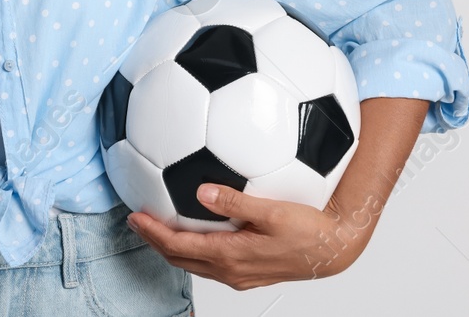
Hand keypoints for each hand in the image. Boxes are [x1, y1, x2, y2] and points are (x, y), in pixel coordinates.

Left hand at [127, 184, 370, 289]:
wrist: (333, 250)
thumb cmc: (308, 230)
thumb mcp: (272, 210)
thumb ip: (234, 201)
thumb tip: (202, 191)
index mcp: (230, 255)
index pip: (177, 246)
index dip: (152, 232)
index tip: (135, 216)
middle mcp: (230, 271)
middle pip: (179, 258)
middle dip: (154, 241)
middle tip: (137, 221)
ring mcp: (239, 276)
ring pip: (194, 264)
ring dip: (172, 247)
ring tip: (158, 227)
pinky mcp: (248, 274)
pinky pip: (210, 265)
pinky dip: (192, 250)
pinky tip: (194, 234)